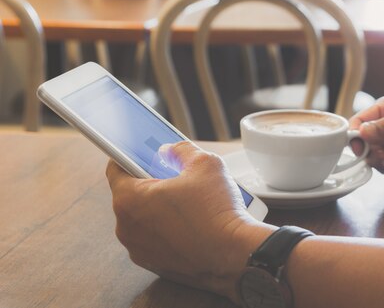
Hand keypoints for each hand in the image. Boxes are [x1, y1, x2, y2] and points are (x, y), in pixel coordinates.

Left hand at [106, 141, 272, 302]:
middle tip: (176, 178)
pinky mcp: (154, 265)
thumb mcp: (204, 162)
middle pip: (131, 195)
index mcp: (129, 199)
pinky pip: (155, 239)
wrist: (235, 255)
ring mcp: (139, 250)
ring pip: (143, 219)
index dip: (131, 156)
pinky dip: (167, 230)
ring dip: (159, 209)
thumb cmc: (217, 211)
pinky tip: (191, 223)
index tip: (143, 154)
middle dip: (151, 184)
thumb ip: (181, 149)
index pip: (116, 168)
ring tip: (188, 202)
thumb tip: (169, 151)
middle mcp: (126, 228)